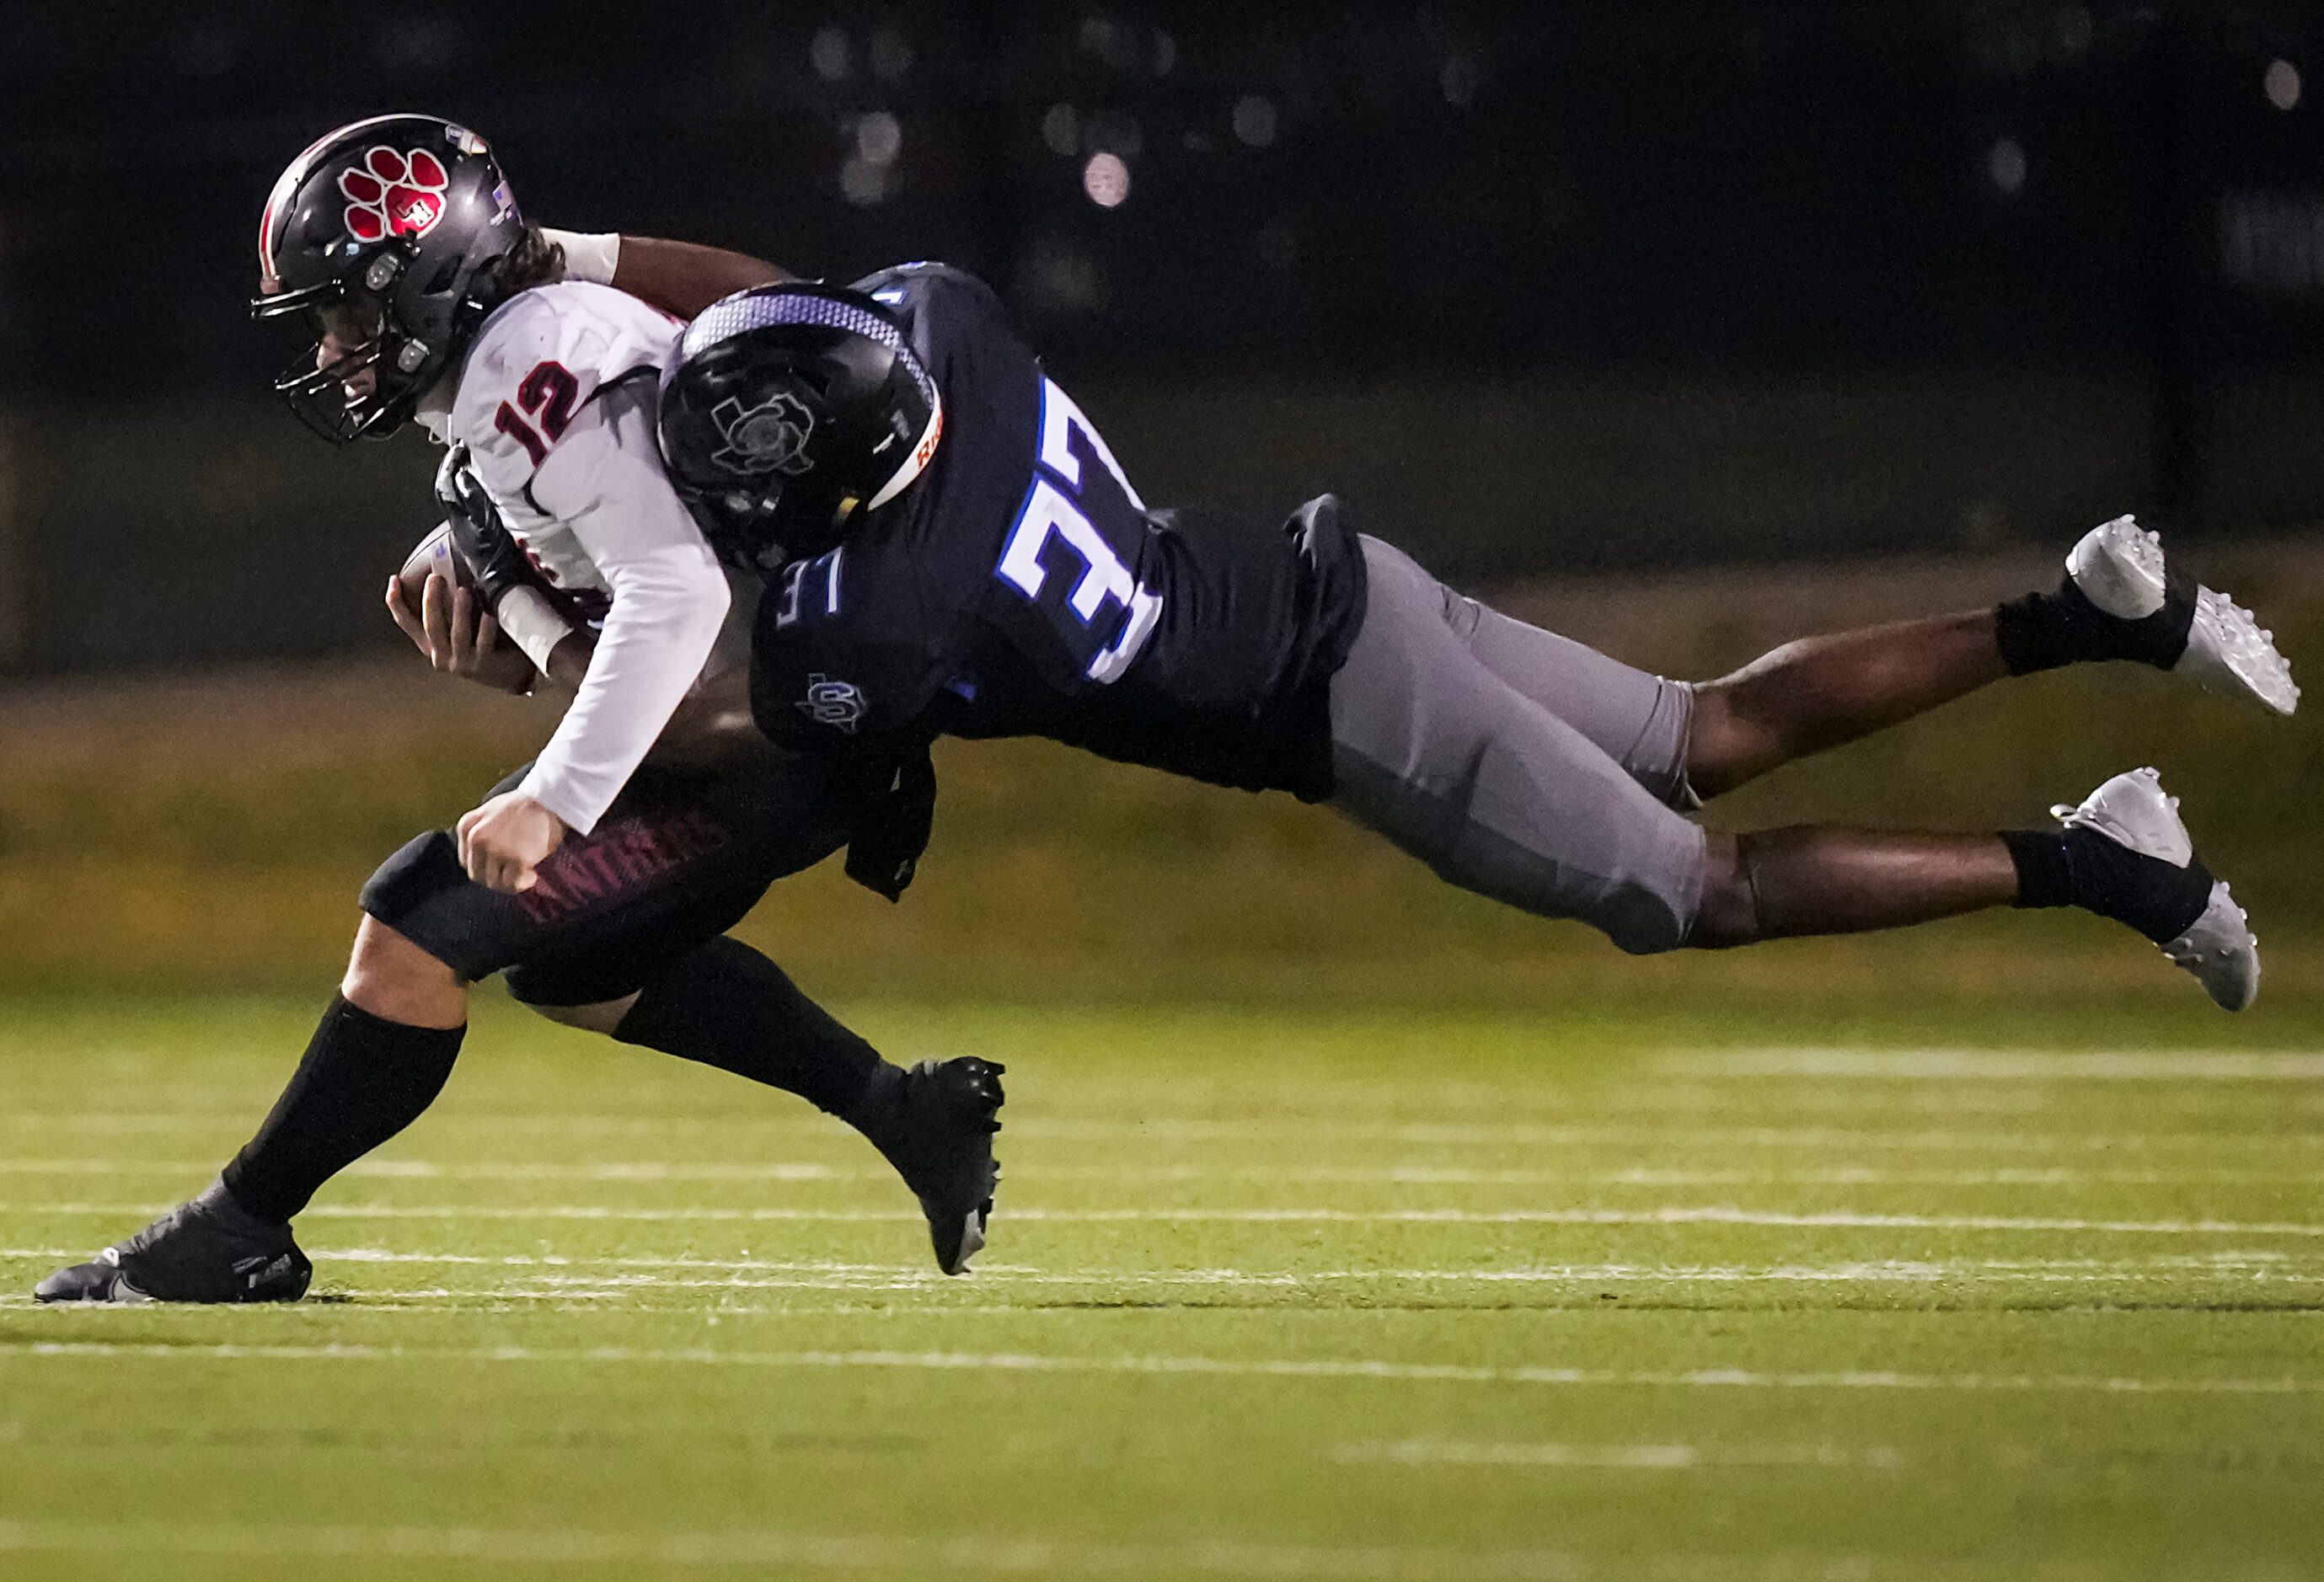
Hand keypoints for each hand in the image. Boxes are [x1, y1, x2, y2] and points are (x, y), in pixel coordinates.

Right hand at [385, 571, 532, 692]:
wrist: (504, 675)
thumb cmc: (480, 645)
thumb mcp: (456, 627)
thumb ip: (446, 610)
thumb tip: (443, 573)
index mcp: (429, 644)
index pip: (406, 622)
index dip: (396, 602)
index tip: (394, 580)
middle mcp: (440, 655)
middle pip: (431, 626)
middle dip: (431, 600)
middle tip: (436, 578)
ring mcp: (460, 662)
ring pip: (457, 634)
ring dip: (459, 611)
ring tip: (463, 590)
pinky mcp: (482, 666)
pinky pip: (484, 644)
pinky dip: (486, 628)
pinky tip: (489, 614)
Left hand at [456, 792, 566, 893]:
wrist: (549, 800)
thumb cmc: (522, 805)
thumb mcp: (488, 810)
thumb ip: (476, 829)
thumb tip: (475, 854)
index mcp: (468, 828)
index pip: (466, 862)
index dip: (483, 866)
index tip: (497, 865)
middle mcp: (478, 840)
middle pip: (478, 875)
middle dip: (494, 877)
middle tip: (511, 872)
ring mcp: (497, 850)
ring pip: (495, 883)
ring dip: (508, 882)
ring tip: (522, 873)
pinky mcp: (517, 860)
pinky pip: (514, 884)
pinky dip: (523, 883)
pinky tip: (532, 874)